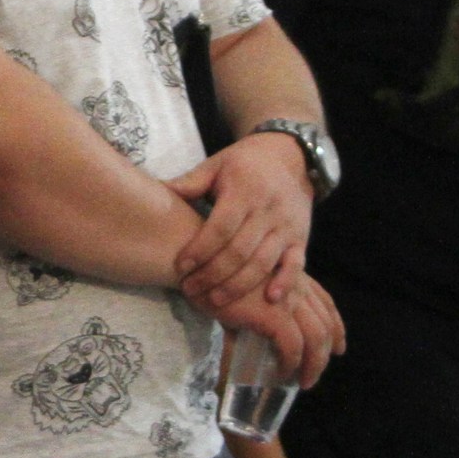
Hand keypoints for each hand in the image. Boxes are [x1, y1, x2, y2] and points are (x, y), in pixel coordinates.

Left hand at [170, 132, 315, 308]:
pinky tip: (270, 300)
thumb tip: (157, 190)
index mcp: (244, 191)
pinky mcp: (301, 238)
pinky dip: (285, 283)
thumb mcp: (217, 165)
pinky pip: (296, 264)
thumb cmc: (245, 163)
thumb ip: (190, 182)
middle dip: (213, 275)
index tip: (181, 267)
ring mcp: (287, 226)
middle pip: (239, 251)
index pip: (220, 227)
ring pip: (263, 262)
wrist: (291, 156)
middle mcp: (267, 210)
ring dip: (238, 286)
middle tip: (191, 290)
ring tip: (215, 301)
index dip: (200, 250)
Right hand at [208, 271, 342, 387]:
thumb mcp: (239, 285)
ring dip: (314, 364)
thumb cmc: (209, 273)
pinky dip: (292, 363)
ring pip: (316, 337)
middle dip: (329, 349)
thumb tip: (241, 335)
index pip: (324, 301)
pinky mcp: (272, 313)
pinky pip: (293, 346)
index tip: (339, 345)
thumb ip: (249, 305)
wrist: (194, 263)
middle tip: (318, 372)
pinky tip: (284, 373)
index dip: (336, 324)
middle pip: (325, 321)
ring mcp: (285, 298)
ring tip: (304, 382)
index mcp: (289, 274)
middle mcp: (293, 284)